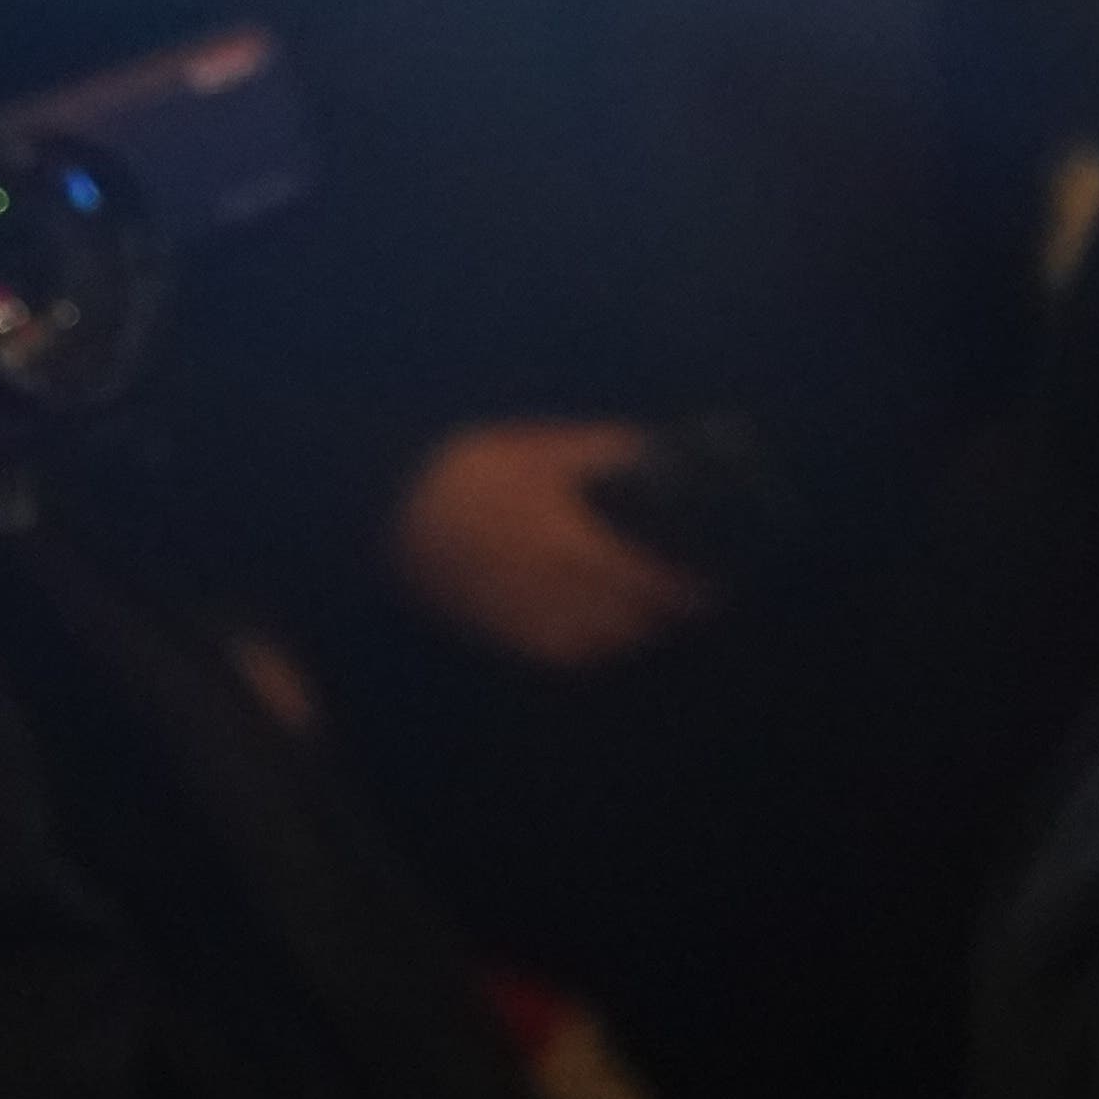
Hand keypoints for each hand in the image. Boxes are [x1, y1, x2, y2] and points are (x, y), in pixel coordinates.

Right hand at [388, 420, 717, 669]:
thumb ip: (597, 449)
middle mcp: (541, 581)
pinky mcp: (488, 624)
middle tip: (686, 609)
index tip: (707, 594)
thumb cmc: (470, 467)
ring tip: (647, 625)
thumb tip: (651, 445)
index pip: (635, 577)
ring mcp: (513, 608)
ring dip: (623, 638)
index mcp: (560, 534)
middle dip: (658, 617)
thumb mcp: (535, 446)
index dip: (676, 592)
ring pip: (586, 642)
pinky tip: (599, 642)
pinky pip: (544, 653)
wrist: (391, 502)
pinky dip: (580, 653)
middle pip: (618, 617)